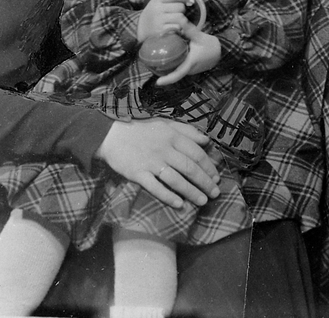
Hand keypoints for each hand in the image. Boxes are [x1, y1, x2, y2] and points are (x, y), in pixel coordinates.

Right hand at [94, 119, 220, 208]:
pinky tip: (179, 204)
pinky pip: (155, 187)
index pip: (196, 153)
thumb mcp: (165, 124)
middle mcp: (164, 150)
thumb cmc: (141, 129)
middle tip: (215, 193)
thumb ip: (187, 131)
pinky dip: (168, 196)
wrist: (111, 134)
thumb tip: (206, 140)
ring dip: (191, 192)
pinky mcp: (137, 174)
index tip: (217, 178)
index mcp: (172, 136)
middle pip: (189, 168)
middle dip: (205, 182)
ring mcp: (151, 162)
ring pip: (176, 180)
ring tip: (203, 201)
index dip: (209, 167)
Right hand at [137, 0, 199, 42]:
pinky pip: (178, 28)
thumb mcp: (159, 3)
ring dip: (183, 21)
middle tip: (178, 15)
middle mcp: (156, 9)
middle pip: (180, 6)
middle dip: (183, 11)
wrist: (140, 32)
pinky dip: (179, 30)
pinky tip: (174, 30)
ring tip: (177, 23)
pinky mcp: (161, 32)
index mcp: (156, 0)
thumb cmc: (154, 15)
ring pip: (181, 17)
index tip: (191, 1)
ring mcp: (158, 21)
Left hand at [155, 24, 221, 84]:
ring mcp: (189, 70)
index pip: (178, 74)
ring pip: (175, 72)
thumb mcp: (199, 36)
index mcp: (190, 63)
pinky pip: (178, 69)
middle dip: (162, 75)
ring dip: (165, 71)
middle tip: (149, 69)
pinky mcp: (189, 69)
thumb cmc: (210, 45)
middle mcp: (189, 69)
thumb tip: (180, 20)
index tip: (157, 82)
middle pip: (173, 75)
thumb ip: (189, 29)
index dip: (168, 79)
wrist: (220, 52)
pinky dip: (171, 67)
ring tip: (153, 64)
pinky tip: (164, 60)